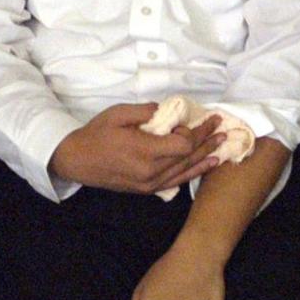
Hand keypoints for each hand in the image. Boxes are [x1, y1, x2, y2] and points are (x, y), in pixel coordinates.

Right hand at [50, 103, 225, 194]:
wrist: (77, 161)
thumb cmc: (96, 134)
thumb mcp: (117, 114)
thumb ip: (144, 110)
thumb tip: (166, 110)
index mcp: (145, 152)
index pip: (183, 144)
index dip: (195, 132)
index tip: (199, 119)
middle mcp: (151, 172)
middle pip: (189, 157)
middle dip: (207, 141)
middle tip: (222, 127)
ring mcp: (150, 183)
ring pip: (186, 170)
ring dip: (206, 156)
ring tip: (222, 146)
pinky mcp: (147, 189)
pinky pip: (177, 181)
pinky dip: (194, 172)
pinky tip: (207, 165)